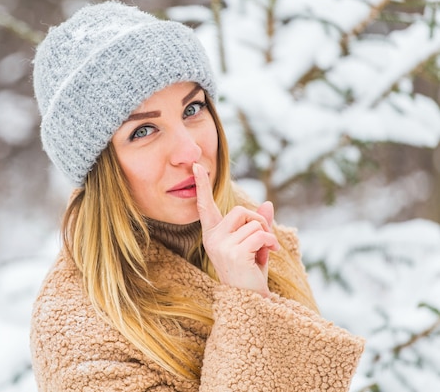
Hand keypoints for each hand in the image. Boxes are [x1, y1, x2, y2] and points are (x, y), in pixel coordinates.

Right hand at [193, 163, 278, 296]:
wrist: (250, 302)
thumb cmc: (250, 274)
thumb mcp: (254, 245)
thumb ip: (258, 224)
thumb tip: (268, 203)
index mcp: (212, 235)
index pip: (205, 206)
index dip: (201, 186)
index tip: (197, 166)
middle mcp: (212, 239)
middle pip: (241, 211)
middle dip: (259, 222)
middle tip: (266, 240)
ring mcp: (221, 246)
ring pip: (253, 223)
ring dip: (267, 235)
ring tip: (268, 251)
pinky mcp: (234, 252)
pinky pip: (260, 234)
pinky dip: (271, 242)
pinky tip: (271, 254)